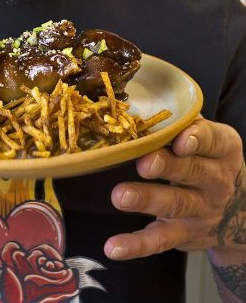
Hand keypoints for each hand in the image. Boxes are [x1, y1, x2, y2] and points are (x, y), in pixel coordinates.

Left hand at [104, 117, 244, 259]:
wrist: (239, 213)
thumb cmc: (210, 160)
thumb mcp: (210, 140)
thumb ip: (184, 122)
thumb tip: (144, 101)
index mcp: (223, 149)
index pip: (212, 141)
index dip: (196, 139)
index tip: (179, 140)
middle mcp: (216, 180)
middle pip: (190, 171)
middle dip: (167, 166)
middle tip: (143, 162)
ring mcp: (200, 210)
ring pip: (173, 204)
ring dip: (146, 200)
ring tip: (120, 196)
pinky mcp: (183, 234)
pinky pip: (159, 240)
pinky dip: (136, 245)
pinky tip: (113, 247)